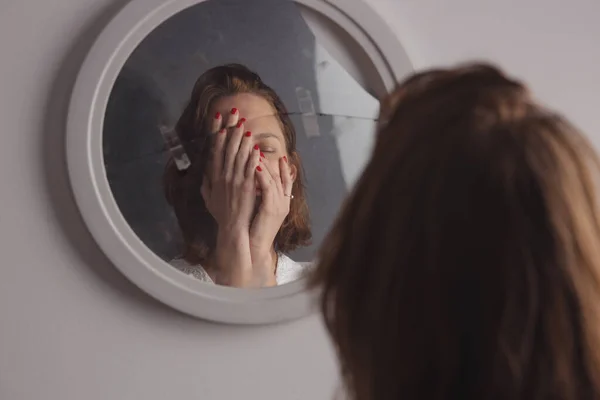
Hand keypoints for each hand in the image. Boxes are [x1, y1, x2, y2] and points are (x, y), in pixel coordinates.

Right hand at [201, 109, 261, 286]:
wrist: (232, 229)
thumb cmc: (221, 215)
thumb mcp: (209, 198)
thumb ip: (207, 183)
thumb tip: (205, 171)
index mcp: (214, 176)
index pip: (215, 149)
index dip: (217, 133)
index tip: (219, 118)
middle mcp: (223, 175)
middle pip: (227, 147)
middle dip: (230, 128)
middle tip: (234, 112)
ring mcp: (235, 180)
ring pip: (238, 154)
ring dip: (241, 137)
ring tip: (244, 123)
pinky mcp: (247, 186)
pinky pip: (250, 167)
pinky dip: (251, 155)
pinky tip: (254, 144)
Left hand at [250, 156, 292, 282]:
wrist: (255, 248)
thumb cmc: (255, 231)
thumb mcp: (259, 210)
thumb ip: (260, 197)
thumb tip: (256, 183)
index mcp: (281, 202)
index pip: (286, 180)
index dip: (284, 167)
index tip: (281, 155)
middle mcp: (283, 202)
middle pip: (281, 176)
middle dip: (272, 160)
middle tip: (261, 146)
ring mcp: (279, 205)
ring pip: (275, 179)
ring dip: (266, 163)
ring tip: (256, 150)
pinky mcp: (271, 208)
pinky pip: (269, 188)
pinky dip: (263, 175)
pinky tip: (256, 165)